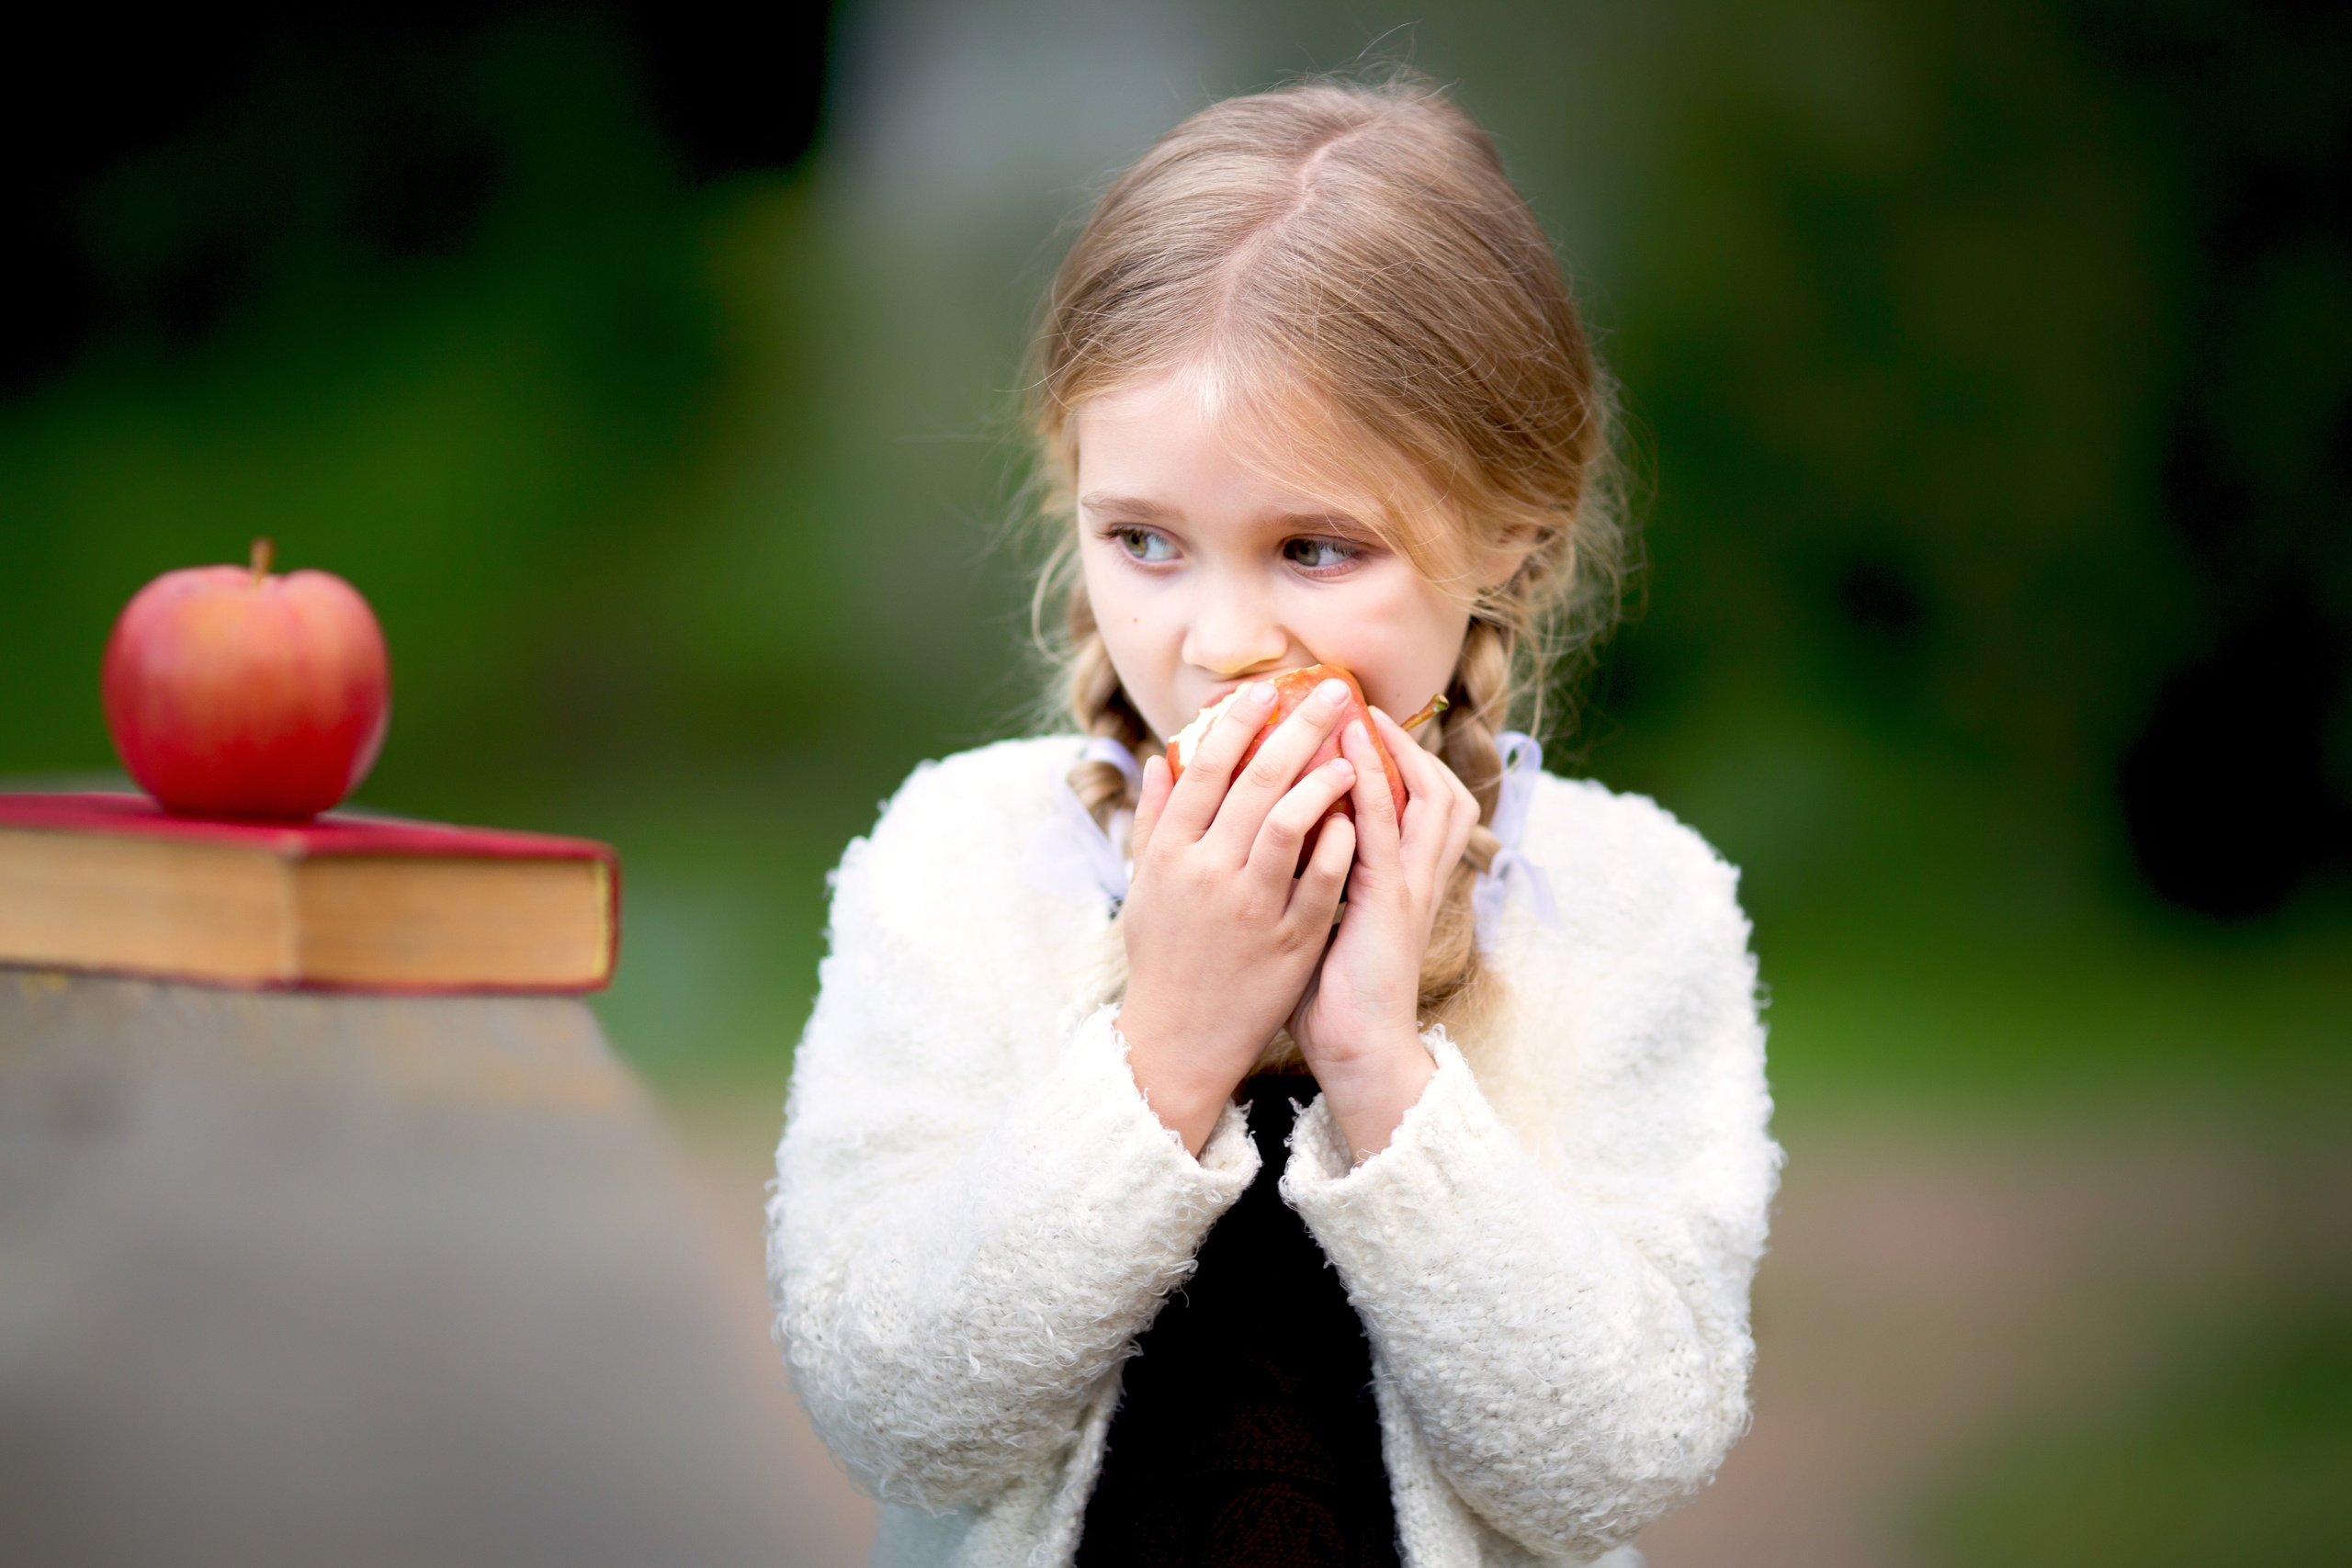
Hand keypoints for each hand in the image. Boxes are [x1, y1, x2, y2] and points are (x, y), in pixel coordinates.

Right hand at [1116, 678, 1362, 1152]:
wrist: (1179, 1038)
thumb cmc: (1162, 956)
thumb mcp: (1145, 886)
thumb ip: (1155, 821)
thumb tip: (1159, 759)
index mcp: (1169, 854)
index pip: (1203, 768)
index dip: (1236, 722)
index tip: (1266, 688)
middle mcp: (1206, 873)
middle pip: (1254, 782)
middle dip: (1297, 728)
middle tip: (1333, 694)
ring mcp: (1248, 907)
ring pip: (1287, 824)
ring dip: (1322, 780)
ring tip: (1350, 754)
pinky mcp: (1288, 941)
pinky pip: (1321, 882)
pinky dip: (1339, 844)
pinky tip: (1358, 819)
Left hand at [1290, 708, 1481, 1160]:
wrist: (1356, 1053)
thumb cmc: (1331, 997)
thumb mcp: (1318, 923)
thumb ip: (1308, 878)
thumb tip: (1266, 846)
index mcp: (1399, 881)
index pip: (1415, 804)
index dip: (1396, 762)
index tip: (1354, 725)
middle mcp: (1415, 877)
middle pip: (1436, 788)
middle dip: (1403, 742)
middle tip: (1360, 704)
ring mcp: (1408, 887)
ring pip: (1424, 798)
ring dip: (1392, 750)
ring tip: (1358, 711)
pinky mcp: (1389, 902)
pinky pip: (1382, 830)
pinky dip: (1370, 785)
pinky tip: (1348, 753)